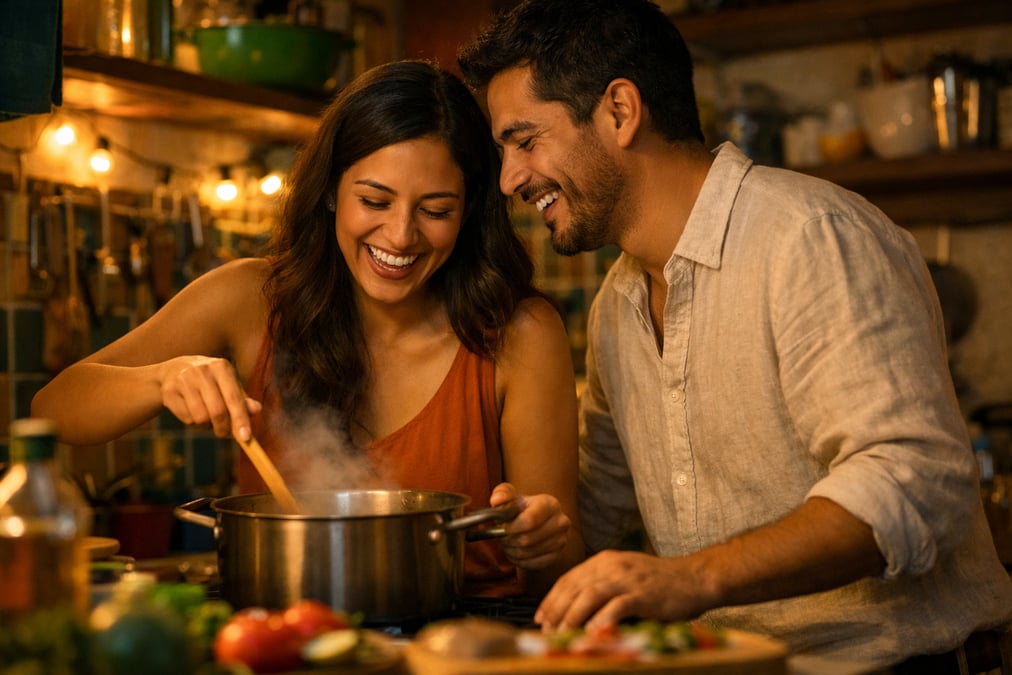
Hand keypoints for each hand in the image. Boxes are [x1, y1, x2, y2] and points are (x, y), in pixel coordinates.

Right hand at [159, 355, 261, 440]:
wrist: (173, 371)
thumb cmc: (210, 382)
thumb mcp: (228, 386)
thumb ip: (242, 400)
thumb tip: (257, 410)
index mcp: (221, 367)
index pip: (234, 398)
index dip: (240, 419)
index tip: (246, 438)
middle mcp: (202, 371)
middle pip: (218, 411)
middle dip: (223, 428)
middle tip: (224, 434)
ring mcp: (183, 380)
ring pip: (201, 418)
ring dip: (206, 426)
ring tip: (207, 417)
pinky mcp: (169, 391)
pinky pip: (186, 419)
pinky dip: (193, 423)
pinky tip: (192, 411)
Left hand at [490, 483, 572, 570]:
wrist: (536, 522)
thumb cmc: (521, 508)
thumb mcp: (511, 496)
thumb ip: (502, 493)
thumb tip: (496, 500)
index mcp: (550, 504)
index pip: (528, 521)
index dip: (510, 527)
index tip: (501, 527)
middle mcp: (561, 522)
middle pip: (527, 539)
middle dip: (509, 540)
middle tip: (501, 537)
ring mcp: (561, 540)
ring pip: (528, 552)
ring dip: (512, 551)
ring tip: (507, 544)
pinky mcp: (558, 555)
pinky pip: (533, 563)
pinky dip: (520, 560)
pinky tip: (515, 552)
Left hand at [534, 550, 706, 631]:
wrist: (694, 578)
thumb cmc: (657, 583)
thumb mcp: (624, 576)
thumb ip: (602, 586)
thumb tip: (574, 609)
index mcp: (605, 560)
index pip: (569, 578)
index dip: (552, 598)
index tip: (541, 617)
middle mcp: (612, 566)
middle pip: (574, 586)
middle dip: (557, 610)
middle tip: (547, 631)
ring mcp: (627, 579)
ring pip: (590, 595)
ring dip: (572, 616)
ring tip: (562, 634)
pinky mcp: (643, 594)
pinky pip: (616, 607)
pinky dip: (601, 620)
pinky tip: (591, 633)